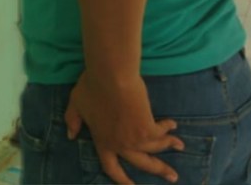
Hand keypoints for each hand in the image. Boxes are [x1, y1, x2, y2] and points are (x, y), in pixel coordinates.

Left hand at [64, 71, 183, 183]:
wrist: (110, 75)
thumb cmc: (91, 86)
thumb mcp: (76, 103)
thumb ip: (72, 119)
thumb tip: (70, 135)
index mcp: (102, 141)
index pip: (111, 168)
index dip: (121, 180)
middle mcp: (120, 145)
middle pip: (142, 165)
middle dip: (159, 171)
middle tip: (173, 177)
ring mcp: (135, 139)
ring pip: (156, 150)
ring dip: (169, 146)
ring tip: (179, 145)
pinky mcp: (148, 128)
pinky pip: (161, 133)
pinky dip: (168, 129)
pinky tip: (173, 124)